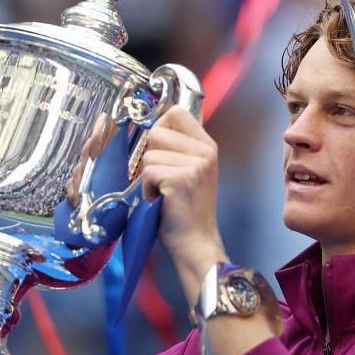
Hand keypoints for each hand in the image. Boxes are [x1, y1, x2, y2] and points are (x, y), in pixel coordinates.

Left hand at [139, 106, 227, 303]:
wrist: (196, 242)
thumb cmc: (187, 210)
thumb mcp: (192, 170)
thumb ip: (180, 146)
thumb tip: (156, 122)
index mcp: (207, 145)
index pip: (176, 112)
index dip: (159, 127)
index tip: (159, 149)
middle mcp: (205, 151)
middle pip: (156, 132)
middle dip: (150, 157)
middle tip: (164, 179)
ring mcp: (195, 164)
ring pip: (148, 155)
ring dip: (148, 177)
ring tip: (163, 192)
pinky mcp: (181, 179)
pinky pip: (147, 172)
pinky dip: (147, 189)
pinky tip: (161, 200)